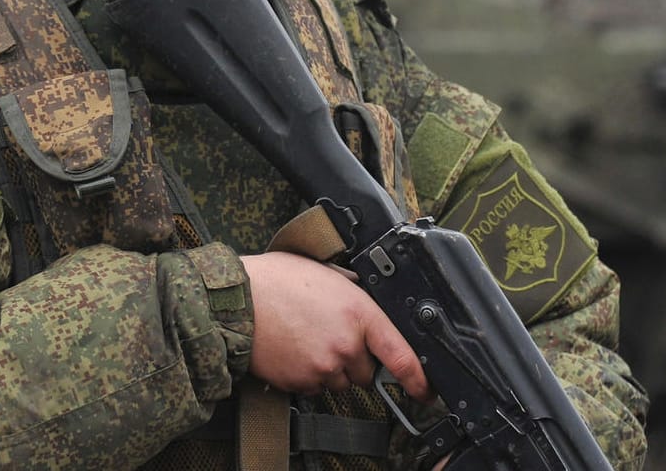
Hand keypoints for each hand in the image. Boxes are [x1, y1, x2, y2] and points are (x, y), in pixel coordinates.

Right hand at [239, 252, 430, 400]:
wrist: (238, 300)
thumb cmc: (278, 280)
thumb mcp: (329, 275)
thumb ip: (356, 297)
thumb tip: (371, 311)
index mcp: (358, 313)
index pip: (401, 353)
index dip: (419, 378)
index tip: (427, 390)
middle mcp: (345, 344)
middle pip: (366, 372)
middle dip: (354, 358)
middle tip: (328, 333)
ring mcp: (323, 367)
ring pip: (340, 381)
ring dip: (332, 368)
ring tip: (306, 338)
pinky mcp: (301, 383)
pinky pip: (316, 388)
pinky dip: (309, 375)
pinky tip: (294, 350)